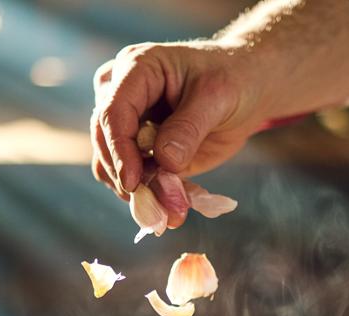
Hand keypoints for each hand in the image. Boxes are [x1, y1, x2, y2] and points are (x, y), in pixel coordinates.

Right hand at [90, 41, 267, 201]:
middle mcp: (122, 93)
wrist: (244, 90)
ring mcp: (128, 123)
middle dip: (126, 177)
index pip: (114, 112)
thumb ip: (189, 128)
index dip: (119, 150)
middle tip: (154, 210)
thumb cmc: (231, 80)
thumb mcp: (217, 98)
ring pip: (111, 163)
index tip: (132, 182)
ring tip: (167, 214)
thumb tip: (165, 161)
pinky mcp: (140, 149)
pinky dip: (148, 195)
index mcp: (136, 68)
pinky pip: (132, 176)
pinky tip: (172, 207)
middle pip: (104, 140)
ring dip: (136, 192)